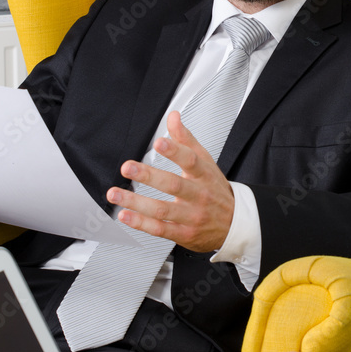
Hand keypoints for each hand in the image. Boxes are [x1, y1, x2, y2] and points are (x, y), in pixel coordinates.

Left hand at [106, 111, 235, 252]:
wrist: (235, 224)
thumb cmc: (216, 191)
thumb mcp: (207, 163)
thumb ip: (186, 139)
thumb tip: (173, 117)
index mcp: (204, 175)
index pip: (191, 161)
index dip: (175, 151)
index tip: (159, 142)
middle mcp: (198, 195)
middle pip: (174, 184)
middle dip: (148, 175)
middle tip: (128, 167)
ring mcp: (191, 216)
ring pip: (162, 209)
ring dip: (136, 202)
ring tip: (115, 193)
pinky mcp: (183, 233)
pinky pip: (160, 229)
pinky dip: (140, 223)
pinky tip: (125, 215)